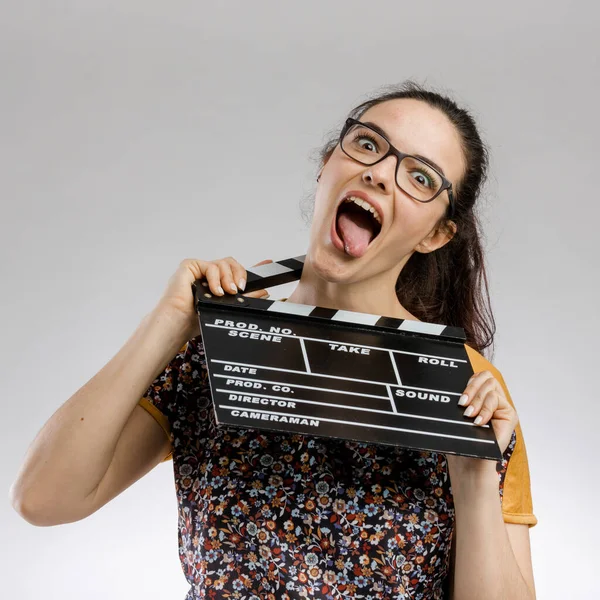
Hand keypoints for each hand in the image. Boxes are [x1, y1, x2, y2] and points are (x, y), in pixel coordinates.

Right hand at [156, 257, 271, 338]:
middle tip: (240, 289)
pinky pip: (210, 265)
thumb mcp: (227, 308)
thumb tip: (264, 291)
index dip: (250, 268)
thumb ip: (245, 299)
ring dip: (228, 279)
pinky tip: (215, 291)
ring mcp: (200, 270)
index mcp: (217, 283)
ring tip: (226, 293)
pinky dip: (216, 278)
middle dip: (240, 275)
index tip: (269, 263)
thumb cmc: (196, 319)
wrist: (179, 324)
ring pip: (224, 263)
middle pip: (232, 264)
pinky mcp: (190, 266)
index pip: (235, 272)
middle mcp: (209, 275)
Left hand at [447, 370, 518, 470]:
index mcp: (480, 396)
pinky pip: (496, 400)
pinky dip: (485, 409)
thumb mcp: (457, 414)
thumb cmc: (462, 439)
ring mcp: (502, 406)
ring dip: (477, 400)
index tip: (460, 396)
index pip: (478, 376)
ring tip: (469, 415)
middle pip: (486, 376)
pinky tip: (479, 422)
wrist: (471, 461)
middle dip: (472, 387)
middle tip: (462, 403)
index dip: (470, 381)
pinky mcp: (510, 414)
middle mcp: (493, 399)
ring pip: (490, 387)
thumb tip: (451, 381)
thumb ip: (462, 398)